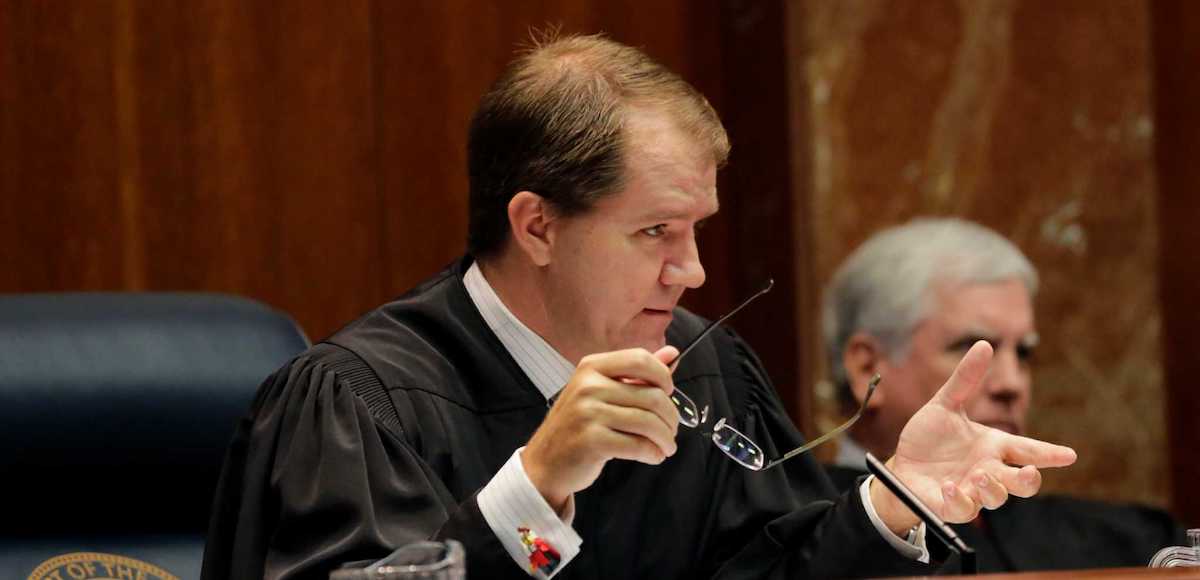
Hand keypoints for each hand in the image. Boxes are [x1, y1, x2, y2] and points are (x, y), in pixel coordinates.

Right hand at [523, 346, 680, 513]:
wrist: (546, 462)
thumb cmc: (578, 425)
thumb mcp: (602, 391)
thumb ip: (636, 373)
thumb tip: (672, 354)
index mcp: (592, 366)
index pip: (640, 359)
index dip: (663, 377)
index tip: (668, 393)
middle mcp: (588, 385)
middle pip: (652, 395)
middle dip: (670, 417)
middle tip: (671, 430)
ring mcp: (588, 413)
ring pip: (648, 422)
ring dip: (665, 438)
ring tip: (665, 446)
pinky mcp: (592, 441)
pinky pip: (638, 445)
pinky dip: (653, 453)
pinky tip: (653, 456)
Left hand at [870, 341, 1076, 531]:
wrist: (903, 465)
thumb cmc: (929, 438)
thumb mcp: (944, 405)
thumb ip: (964, 380)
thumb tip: (984, 344)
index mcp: (993, 446)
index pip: (1028, 449)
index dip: (1049, 453)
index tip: (1070, 455)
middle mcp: (989, 469)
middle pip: (1023, 481)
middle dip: (1029, 480)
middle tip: (1028, 472)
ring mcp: (973, 490)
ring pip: (997, 497)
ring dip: (993, 488)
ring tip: (978, 475)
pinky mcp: (953, 506)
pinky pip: (963, 509)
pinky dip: (959, 499)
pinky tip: (949, 486)